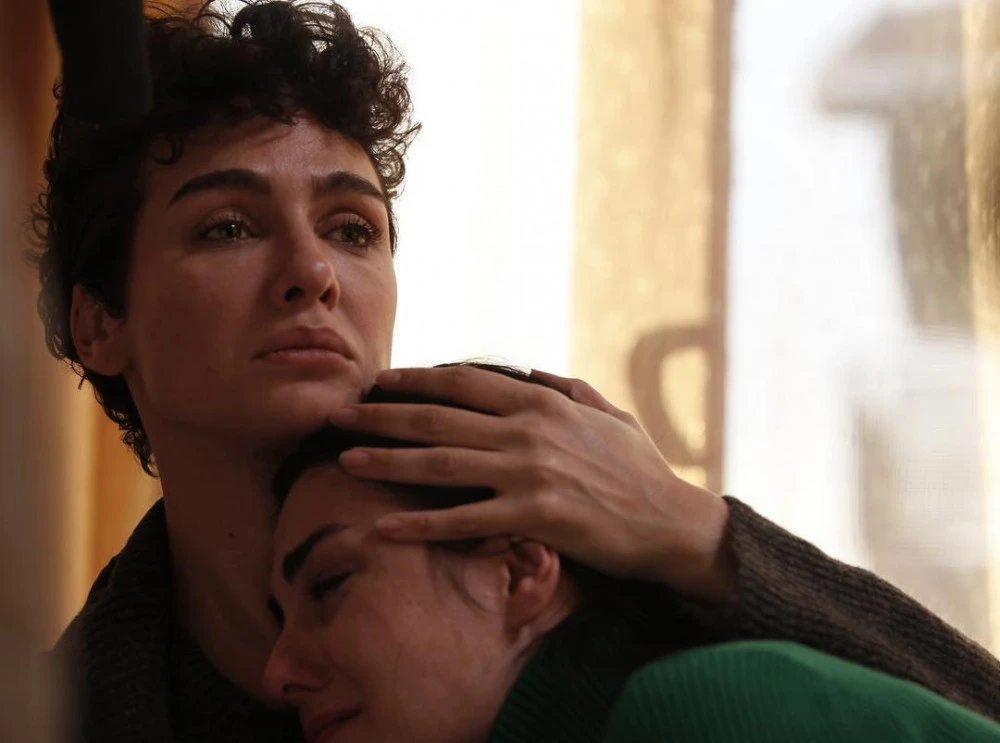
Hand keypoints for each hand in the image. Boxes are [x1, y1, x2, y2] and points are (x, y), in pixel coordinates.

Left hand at [330, 365, 735, 602]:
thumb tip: (529, 372)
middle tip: (340, 416)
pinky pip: (466, 520)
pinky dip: (423, 525)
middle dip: (384, 416)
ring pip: (442, 465)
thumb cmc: (639, 468)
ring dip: (389, 462)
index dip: (417, 380)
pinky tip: (386, 527)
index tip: (381, 381)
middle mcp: (529, 430)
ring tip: (347, 460)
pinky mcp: (535, 516)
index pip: (464, 383)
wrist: (671, 521)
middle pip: (439, 419)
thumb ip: (565, 388)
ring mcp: (530, 473)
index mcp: (541, 402)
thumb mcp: (606, 413)